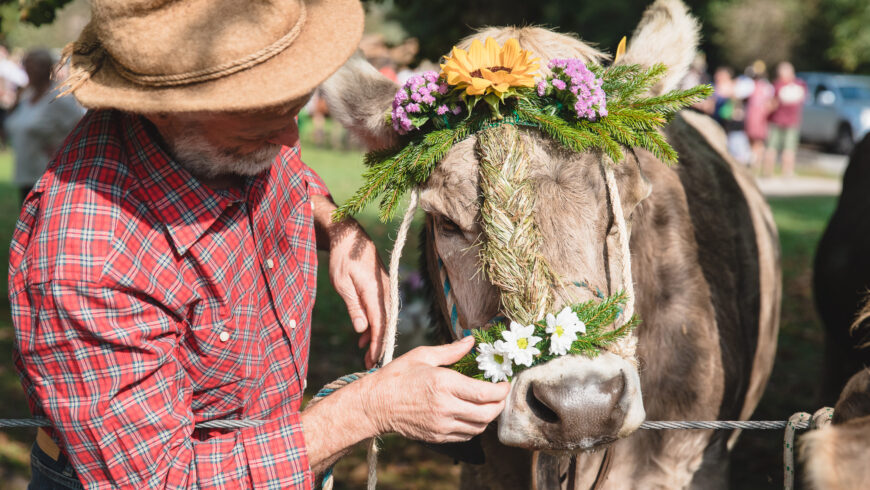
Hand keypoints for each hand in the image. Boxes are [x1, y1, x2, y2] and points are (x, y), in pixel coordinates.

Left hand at [312, 195, 388, 367]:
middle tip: (370, 363)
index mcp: (375, 291)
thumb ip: (354, 307)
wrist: (350, 236)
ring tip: (365, 353)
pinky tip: (363, 334)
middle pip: (386, 324)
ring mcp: (386, 289)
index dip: (377, 344)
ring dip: (376, 335)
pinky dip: (374, 323)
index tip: (373, 360)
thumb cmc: (342, 258)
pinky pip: (382, 310)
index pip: (380, 324)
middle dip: (379, 345)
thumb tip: (363, 329)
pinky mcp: (382, 288)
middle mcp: (385, 291)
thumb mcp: (342, 284)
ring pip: (385, 318)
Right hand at [361, 337, 510, 442]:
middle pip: (487, 414)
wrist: (375, 405)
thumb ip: (451, 351)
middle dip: (499, 405)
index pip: (484, 393)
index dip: (501, 390)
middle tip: (500, 395)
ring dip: (489, 417)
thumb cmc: (397, 377)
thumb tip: (471, 341)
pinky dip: (475, 426)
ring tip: (488, 404)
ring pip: (479, 427)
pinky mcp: (437, 437)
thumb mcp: (423, 356)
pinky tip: (472, 415)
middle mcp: (445, 407)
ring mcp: (442, 425)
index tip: (505, 384)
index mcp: (444, 384)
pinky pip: (466, 435)